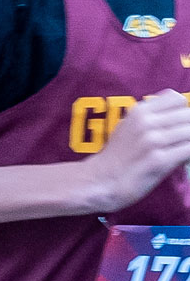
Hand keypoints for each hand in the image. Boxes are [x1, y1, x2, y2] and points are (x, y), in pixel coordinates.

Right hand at [86, 89, 189, 213]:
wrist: (100, 181)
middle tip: (179, 142)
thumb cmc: (118, 156)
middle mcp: (145, 122)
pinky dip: (189, 155)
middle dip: (188, 129)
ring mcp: (152, 141)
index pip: (177, 99)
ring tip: (180, 152)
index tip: (177, 125)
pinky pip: (189, 150)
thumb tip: (181, 114)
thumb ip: (151, 116)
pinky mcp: (159, 161)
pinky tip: (181, 161)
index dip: (181, 111)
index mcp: (139, 111)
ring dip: (188, 142)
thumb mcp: (128, 126)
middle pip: (188, 115)